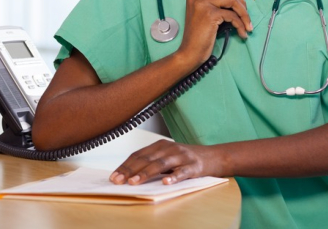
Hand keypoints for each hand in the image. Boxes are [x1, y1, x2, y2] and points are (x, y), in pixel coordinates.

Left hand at [109, 139, 227, 185]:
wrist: (213, 156)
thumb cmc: (185, 159)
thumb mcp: (166, 157)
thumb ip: (150, 163)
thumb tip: (127, 176)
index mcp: (160, 145)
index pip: (138, 155)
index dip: (125, 166)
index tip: (113, 177)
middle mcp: (169, 148)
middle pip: (146, 159)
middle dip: (130, 171)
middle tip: (118, 181)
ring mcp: (182, 156)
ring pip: (161, 164)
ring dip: (145, 174)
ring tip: (134, 182)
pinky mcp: (194, 166)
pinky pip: (183, 172)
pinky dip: (174, 177)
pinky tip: (166, 183)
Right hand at [176, 0, 252, 63]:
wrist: (189, 52)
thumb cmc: (198, 36)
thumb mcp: (201, 14)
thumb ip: (212, 3)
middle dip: (241, 1)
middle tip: (245, 14)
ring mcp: (202, 4)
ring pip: (232, 0)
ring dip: (244, 14)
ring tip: (247, 25)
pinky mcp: (210, 15)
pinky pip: (232, 15)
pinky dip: (241, 25)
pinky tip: (242, 33)